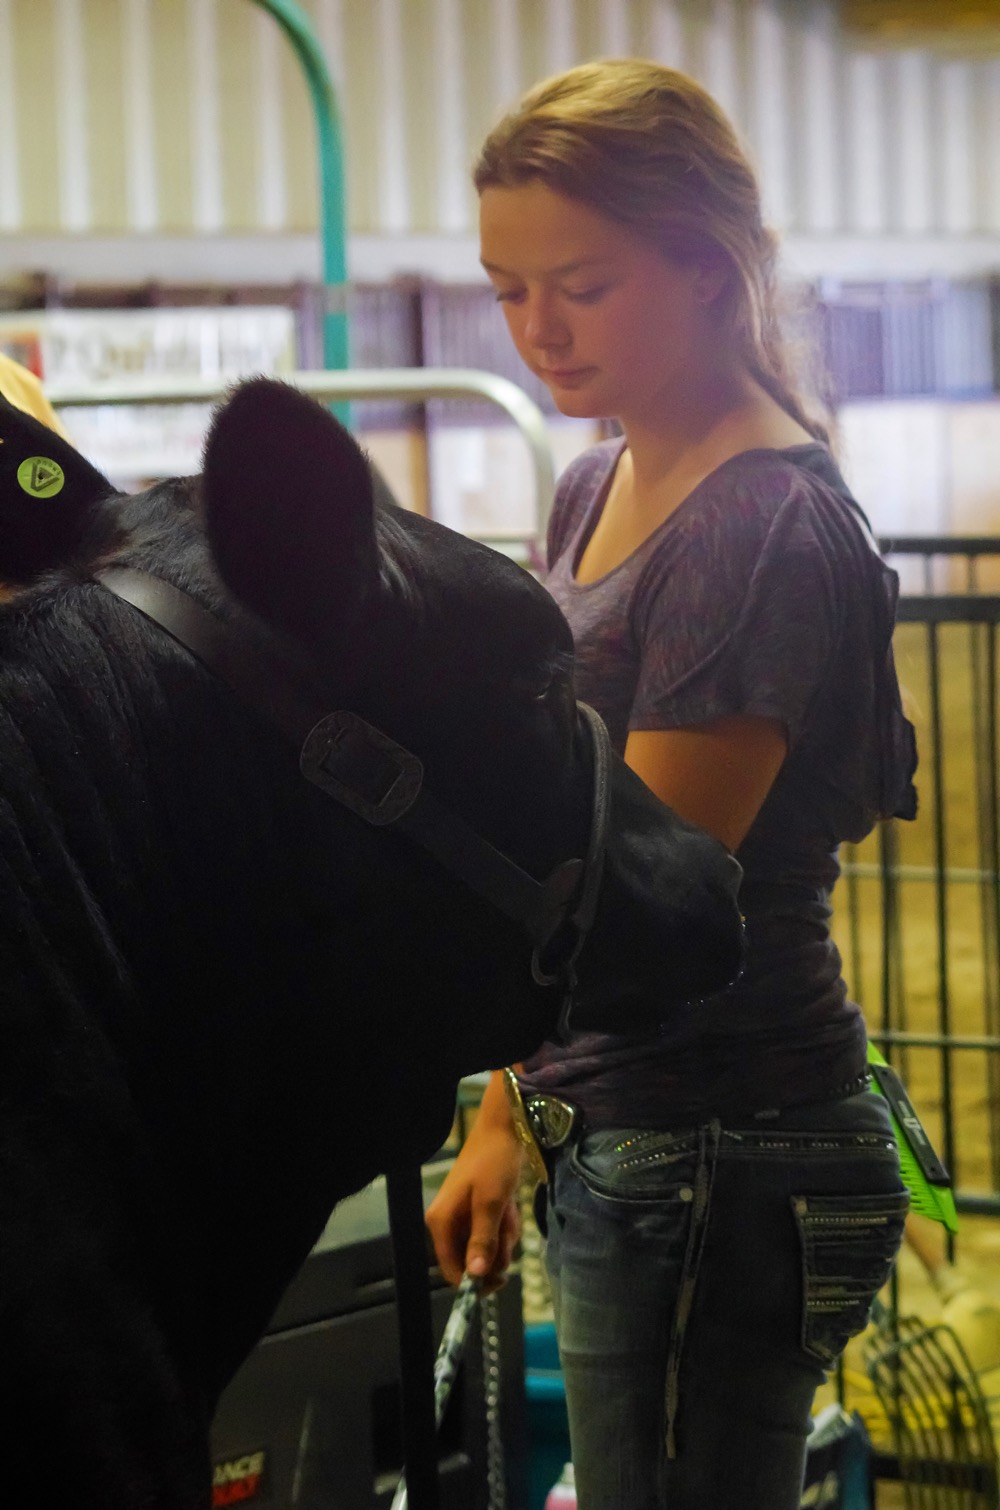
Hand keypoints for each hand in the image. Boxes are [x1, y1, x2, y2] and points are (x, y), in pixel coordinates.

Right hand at [426, 1121, 524, 1292]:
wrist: (504, 1130)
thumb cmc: (494, 1162)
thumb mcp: (491, 1203)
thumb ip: (482, 1240)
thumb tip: (476, 1276)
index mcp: (441, 1222)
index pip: (452, 1270)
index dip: (475, 1282)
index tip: (502, 1279)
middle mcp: (447, 1224)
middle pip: (472, 1262)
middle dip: (496, 1252)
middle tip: (508, 1230)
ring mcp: (462, 1219)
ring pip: (487, 1249)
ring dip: (504, 1237)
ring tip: (509, 1211)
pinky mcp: (477, 1213)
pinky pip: (493, 1235)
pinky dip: (505, 1226)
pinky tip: (509, 1207)